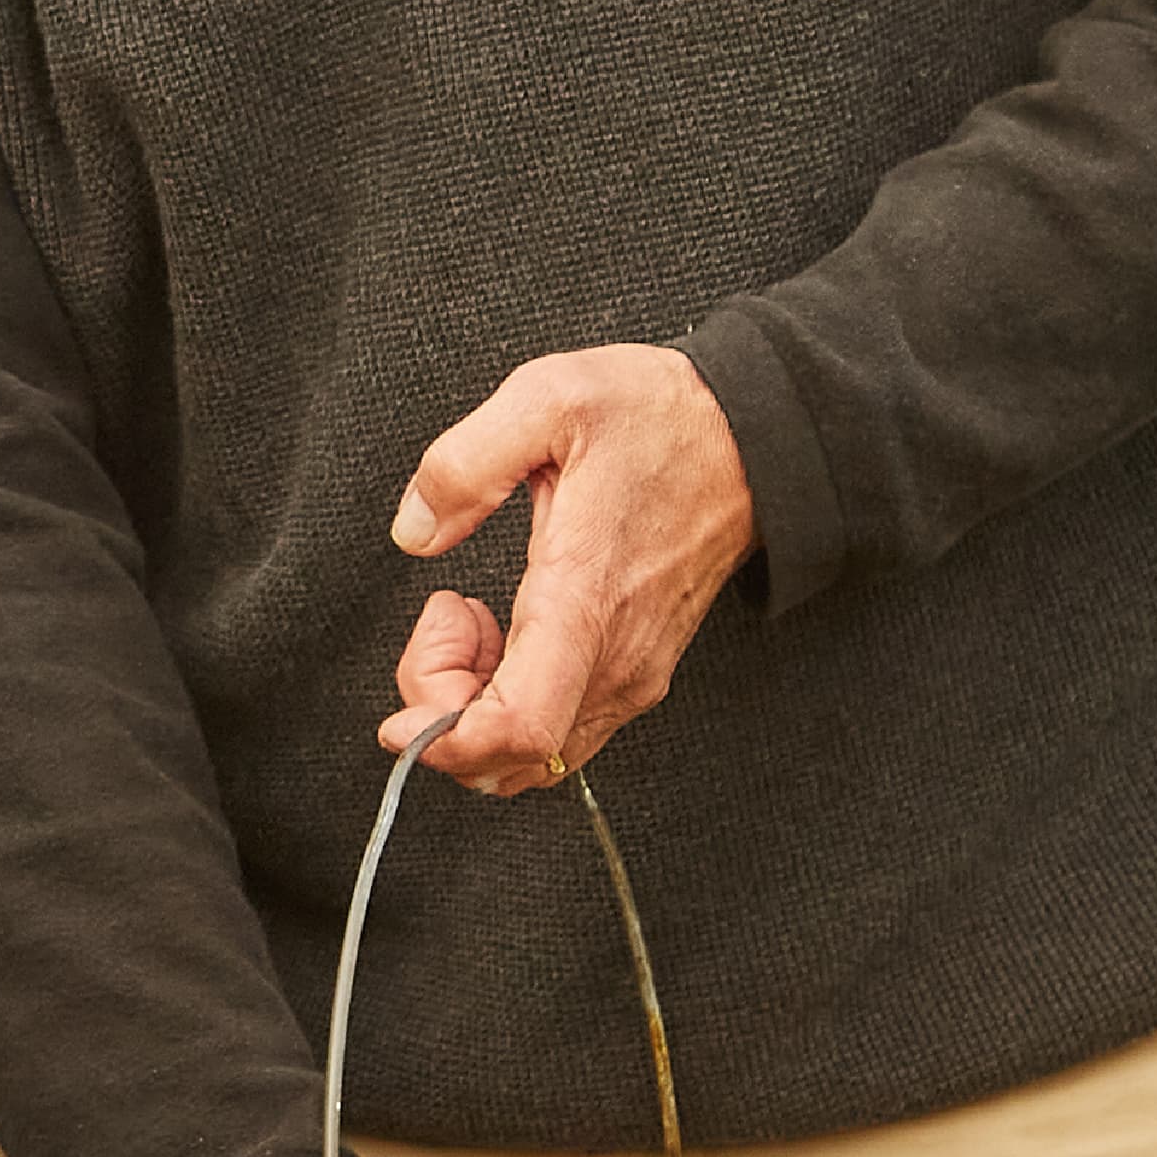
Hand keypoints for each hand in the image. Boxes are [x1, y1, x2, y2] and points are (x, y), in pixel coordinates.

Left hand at [381, 347, 756, 790]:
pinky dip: (508, 702)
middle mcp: (615, 657)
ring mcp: (632, 674)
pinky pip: (558, 730)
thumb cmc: (658, 417)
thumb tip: (413, 532)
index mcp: (584, 598)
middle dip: (441, 711)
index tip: (400, 711)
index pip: (520, 727)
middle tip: (447, 618)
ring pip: (531, 755)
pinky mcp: (637, 674)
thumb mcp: (549, 398)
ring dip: (474, 707)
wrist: (755, 436)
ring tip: (474, 620)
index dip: (444, 743)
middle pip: (509, 758)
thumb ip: (466, 464)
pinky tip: (506, 631)